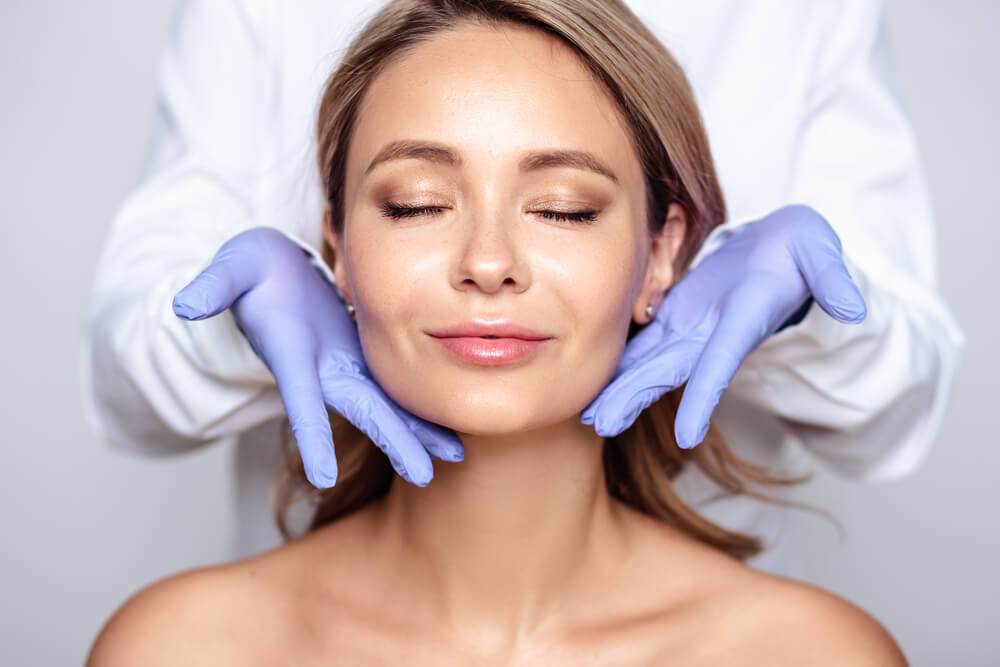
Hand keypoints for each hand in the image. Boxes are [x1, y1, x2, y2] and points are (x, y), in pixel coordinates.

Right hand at [172, 227, 463, 487]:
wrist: (270, 275)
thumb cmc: (251, 270)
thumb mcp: (231, 268)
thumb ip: (214, 286)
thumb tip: (185, 306)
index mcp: (292, 353)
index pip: (301, 400)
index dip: (311, 436)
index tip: (322, 477)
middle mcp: (323, 368)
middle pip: (363, 411)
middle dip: (393, 442)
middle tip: (424, 477)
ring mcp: (346, 365)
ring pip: (388, 405)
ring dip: (418, 432)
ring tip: (454, 458)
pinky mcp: (365, 355)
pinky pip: (400, 386)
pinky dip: (422, 406)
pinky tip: (450, 422)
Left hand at [581, 204, 866, 446]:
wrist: (782, 252)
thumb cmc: (802, 251)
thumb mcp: (822, 254)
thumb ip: (834, 279)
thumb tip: (854, 307)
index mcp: (742, 322)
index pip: (720, 363)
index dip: (704, 398)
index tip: (687, 437)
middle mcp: (712, 335)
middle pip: (670, 373)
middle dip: (636, 398)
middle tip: (601, 426)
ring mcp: (691, 328)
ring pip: (648, 362)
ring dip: (619, 388)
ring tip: (588, 416)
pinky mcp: (675, 315)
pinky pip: (641, 341)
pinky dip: (619, 361)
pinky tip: (592, 377)